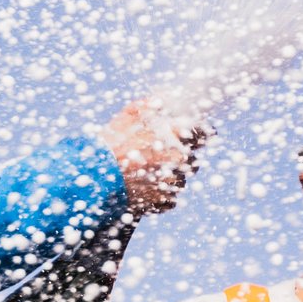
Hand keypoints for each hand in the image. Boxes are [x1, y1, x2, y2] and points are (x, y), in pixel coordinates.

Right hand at [99, 98, 207, 215]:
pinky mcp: (166, 200)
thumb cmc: (112, 143)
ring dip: (167, 179)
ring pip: (179, 180)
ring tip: (144, 178)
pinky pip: (170, 199)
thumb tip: (160, 101)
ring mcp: (174, 180)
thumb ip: (150, 105)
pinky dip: (159, 197)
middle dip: (177, 161)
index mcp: (176, 134)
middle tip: (157, 161)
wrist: (97, 176)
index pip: (204, 134)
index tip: (195, 139)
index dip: (200, 136)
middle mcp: (180, 157)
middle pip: (191, 161)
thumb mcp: (128, 115)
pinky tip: (143, 191)